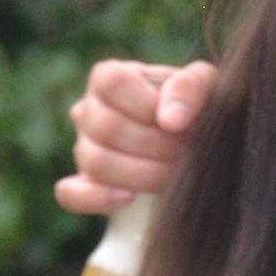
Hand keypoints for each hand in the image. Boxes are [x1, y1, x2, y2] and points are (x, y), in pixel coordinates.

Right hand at [55, 57, 216, 214]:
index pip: (112, 84)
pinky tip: (129, 198)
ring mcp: (82, 147)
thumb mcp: (204, 85)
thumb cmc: (195, 108)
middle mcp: (88, 110)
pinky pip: (71, 194)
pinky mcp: (83, 183)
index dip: (147, 105)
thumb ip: (190, 87)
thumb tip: (169, 120)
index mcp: (108, 78)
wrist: (195, 141)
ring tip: (174, 173)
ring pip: (95, 162)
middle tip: (187, 153)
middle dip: (156, 146)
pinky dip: (98, 198)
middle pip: (107, 128)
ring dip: (142, 174)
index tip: (177, 122)